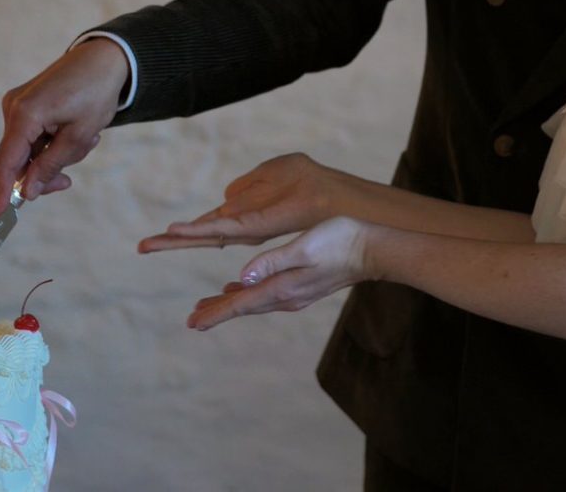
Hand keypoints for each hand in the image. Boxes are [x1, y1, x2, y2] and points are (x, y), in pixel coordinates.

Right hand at [0, 38, 129, 218]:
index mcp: (25, 114)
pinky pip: (33, 136)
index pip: (6, 163)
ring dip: (55, 155)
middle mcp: (14, 108)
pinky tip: (76, 131)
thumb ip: (51, 165)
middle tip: (67, 182)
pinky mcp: (25, 104)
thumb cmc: (96, 94)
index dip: (0, 193)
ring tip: (88, 139)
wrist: (104, 58)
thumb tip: (27, 192)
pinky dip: (53, 142)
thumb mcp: (80, 136)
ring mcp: (17, 105)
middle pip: (18, 159)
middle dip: (42, 174)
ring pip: (29, 150)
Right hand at [136, 153, 347, 253]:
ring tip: (149, 244)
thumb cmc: (314, 186)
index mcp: (249, 215)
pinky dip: (200, 230)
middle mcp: (247, 224)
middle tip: (142, 247)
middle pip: (204, 232)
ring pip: (208, 231)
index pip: (210, 225)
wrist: (342, 199)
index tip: (154, 240)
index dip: (183, 233)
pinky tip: (179, 231)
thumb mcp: (277, 173)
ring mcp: (252, 225)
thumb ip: (250, 185)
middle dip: (173, 241)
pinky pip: (224, 227)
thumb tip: (225, 197)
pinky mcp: (260, 223)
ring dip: (179, 238)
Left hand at [185, 216, 375, 329]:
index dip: (215, 313)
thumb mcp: (303, 247)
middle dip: (217, 312)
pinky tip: (241, 289)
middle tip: (192, 320)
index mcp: (283, 287)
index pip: (241, 304)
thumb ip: (272, 262)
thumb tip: (241, 278)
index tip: (193, 323)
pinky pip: (267, 296)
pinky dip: (248, 296)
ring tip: (208, 306)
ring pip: (254, 302)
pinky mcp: (303, 287)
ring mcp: (296, 294)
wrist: (373, 250)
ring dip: (230, 304)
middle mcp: (287, 297)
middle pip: (245, 307)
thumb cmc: (340, 241)